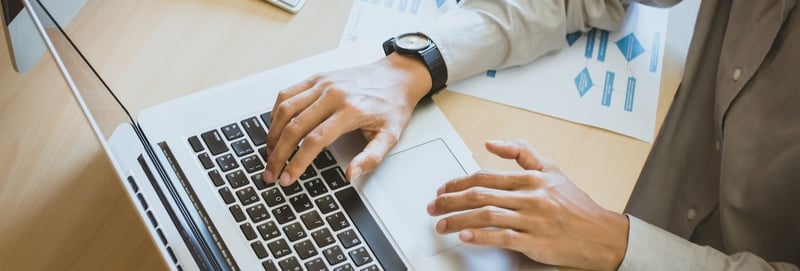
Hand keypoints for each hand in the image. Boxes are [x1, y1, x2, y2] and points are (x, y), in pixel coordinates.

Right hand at [263, 53, 431, 185]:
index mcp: (351, 111)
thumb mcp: (390, 136)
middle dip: (278, 154)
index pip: (315, 140)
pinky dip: (276, 112)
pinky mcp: (317, 77)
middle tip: (271, 172)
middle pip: (295, 126)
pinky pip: (287, 93)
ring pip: (285, 109)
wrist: (398, 75)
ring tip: (270, 154)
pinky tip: (275, 128)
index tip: (287, 178)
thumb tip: (351, 174)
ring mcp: (323, 84)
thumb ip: (371, 157)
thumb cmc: (393, 105)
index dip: (297, 162)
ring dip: (273, 134)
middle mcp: (333, 94)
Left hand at [427, 140, 628, 269]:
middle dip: (450, 200)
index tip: (442, 188)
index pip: (485, 177)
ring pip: (487, 215)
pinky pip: (502, 237)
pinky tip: (465, 236)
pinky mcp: (536, 241)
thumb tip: (493, 143)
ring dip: (458, 219)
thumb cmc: (576, 206)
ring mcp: (532, 219)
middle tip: (433, 207)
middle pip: (480, 195)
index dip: (458, 182)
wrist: (601, 234)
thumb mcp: (552, 171)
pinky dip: (481, 236)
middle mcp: (530, 197)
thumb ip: (523, 153)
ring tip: (441, 225)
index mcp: (531, 179)